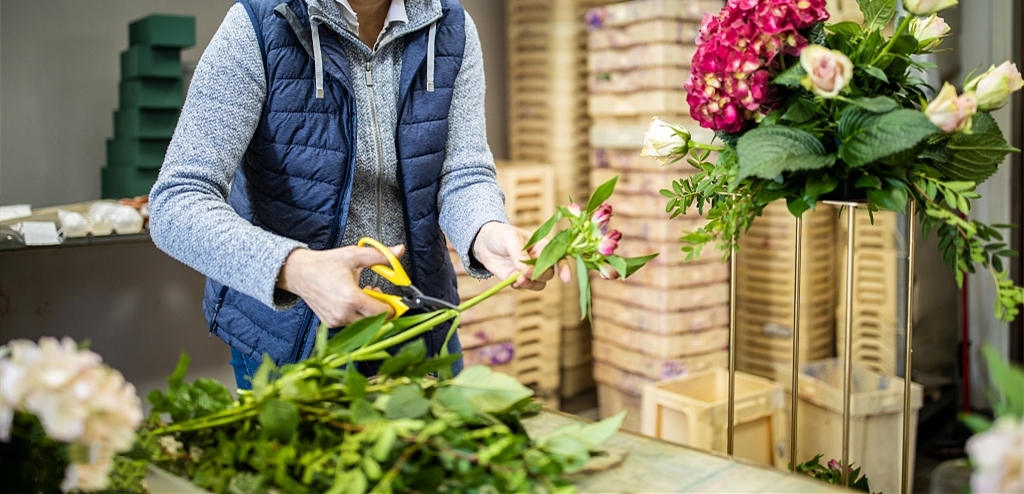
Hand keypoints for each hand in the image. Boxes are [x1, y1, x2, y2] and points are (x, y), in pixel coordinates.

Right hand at [276, 244, 404, 326]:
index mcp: (351, 298)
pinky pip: (351, 324)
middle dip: (381, 308)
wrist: (299, 273)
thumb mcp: (354, 256)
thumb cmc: (324, 264)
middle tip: (379, 293)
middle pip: (375, 320)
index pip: (382, 312)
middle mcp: (343, 313)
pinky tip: (353, 301)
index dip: (392, 306)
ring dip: (368, 312)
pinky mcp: (331, 324)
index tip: (396, 300)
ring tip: (363, 294)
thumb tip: (399, 250)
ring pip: (363, 323)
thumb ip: (380, 255)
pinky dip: (357, 315)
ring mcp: (336, 321)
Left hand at [472, 222, 570, 289]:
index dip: (564, 268)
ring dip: (531, 283)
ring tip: (519, 279)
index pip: (558, 257)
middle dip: (541, 275)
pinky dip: (520, 286)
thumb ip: (520, 254)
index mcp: (542, 246)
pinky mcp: (517, 279)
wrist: (483, 242)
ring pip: (539, 283)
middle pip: (549, 273)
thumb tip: (527, 271)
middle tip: (528, 272)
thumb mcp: (511, 238)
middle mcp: (538, 260)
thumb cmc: (501, 235)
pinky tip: (513, 280)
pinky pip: (524, 287)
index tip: (566, 278)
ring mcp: (528, 271)